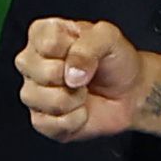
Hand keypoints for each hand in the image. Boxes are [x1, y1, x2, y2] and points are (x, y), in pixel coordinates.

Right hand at [14, 17, 149, 143]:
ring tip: (82, 93)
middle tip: (84, 76)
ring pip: (43, 101)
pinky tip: (80, 110)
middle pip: (42, 73)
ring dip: (74, 101)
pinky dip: (74, 121)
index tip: (85, 51)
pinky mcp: (41, 120)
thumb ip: (88, 47)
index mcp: (41, 35)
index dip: (72, 52)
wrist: (130, 92)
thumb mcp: (109, 38)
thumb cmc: (115, 60)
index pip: (47, 44)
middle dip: (73, 79)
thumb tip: (70, 74)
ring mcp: (33, 92)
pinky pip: (49, 125)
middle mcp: (31, 62)